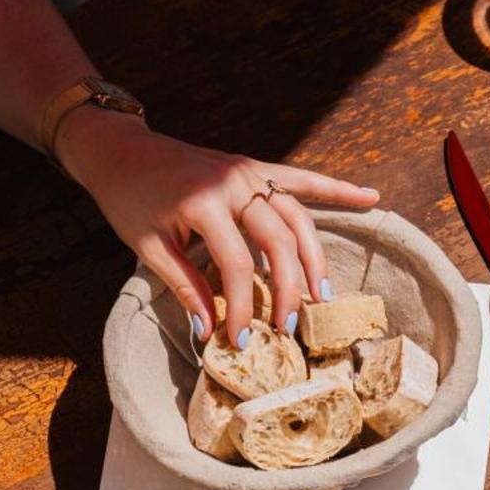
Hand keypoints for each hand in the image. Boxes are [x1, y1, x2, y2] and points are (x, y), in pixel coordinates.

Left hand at [56, 107, 378, 346]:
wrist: (120, 150)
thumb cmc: (129, 200)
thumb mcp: (147, 247)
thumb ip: (184, 285)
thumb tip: (210, 331)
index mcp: (203, 203)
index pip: (236, 265)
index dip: (240, 307)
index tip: (240, 339)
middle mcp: (233, 183)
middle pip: (277, 241)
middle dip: (287, 289)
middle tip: (289, 327)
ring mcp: (248, 172)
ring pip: (297, 216)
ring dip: (314, 256)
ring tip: (322, 294)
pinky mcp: (254, 167)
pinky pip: (302, 179)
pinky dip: (336, 188)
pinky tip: (370, 198)